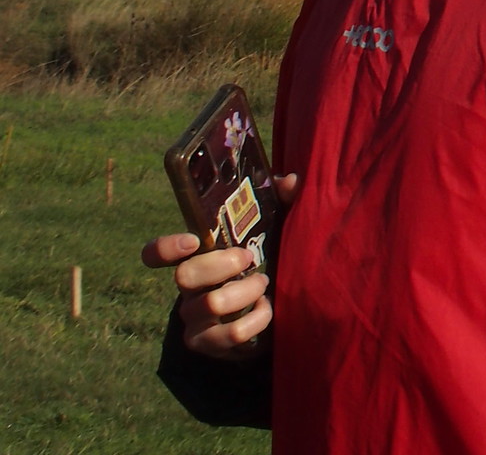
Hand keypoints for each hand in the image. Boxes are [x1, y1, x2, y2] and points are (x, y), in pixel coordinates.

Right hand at [141, 173, 297, 358]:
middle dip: (222, 265)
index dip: (165, 247)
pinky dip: (257, 318)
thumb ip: (280, 202)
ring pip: (211, 304)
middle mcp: (187, 289)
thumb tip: (291, 181)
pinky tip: (267, 309)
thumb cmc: (267, 264)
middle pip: (184, 276)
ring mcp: (194, 319)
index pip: (156, 254)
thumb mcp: (273, 230)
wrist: (275, 316)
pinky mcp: (208, 344)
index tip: (194, 240)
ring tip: (264, 283)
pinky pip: (232, 332)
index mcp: (195, 258)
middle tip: (249, 258)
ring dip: (247, 291)